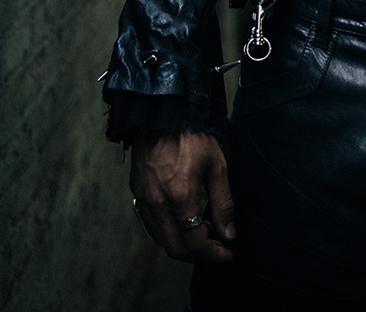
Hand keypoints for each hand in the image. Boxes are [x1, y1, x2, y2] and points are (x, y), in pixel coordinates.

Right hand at [130, 131, 235, 263]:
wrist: (163, 110)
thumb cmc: (193, 134)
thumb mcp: (217, 165)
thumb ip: (223, 203)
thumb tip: (229, 234)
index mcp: (180, 196)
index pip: (195, 243)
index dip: (214, 254)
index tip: (226, 252)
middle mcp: (158, 202)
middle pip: (175, 249)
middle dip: (198, 255)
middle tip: (215, 247)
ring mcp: (143, 199)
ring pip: (161, 239)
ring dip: (182, 244)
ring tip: (202, 229)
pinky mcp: (136, 192)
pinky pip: (151, 224)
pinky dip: (168, 231)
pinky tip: (183, 218)